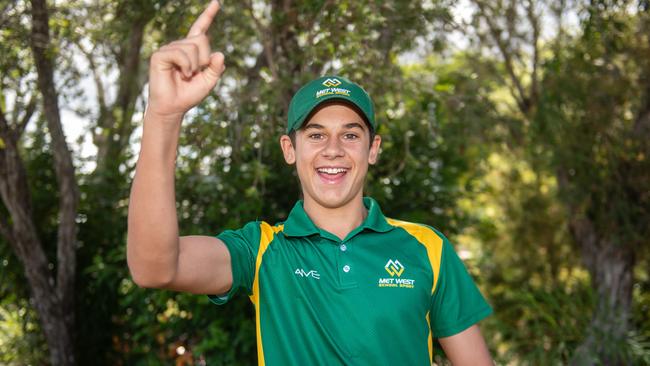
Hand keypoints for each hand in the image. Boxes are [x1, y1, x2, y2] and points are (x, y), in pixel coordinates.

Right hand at [147, 0, 224, 118]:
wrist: (173, 108)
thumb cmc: (188, 95)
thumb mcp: (209, 81)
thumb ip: (216, 68)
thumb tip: (219, 53)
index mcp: (191, 50)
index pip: (200, 29)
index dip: (208, 15)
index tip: (217, 2)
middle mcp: (179, 46)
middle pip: (201, 39)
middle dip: (204, 58)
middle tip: (195, 73)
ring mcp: (169, 49)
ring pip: (192, 47)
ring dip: (194, 65)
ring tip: (186, 76)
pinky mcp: (160, 55)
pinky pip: (180, 54)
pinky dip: (186, 66)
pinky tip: (181, 74)